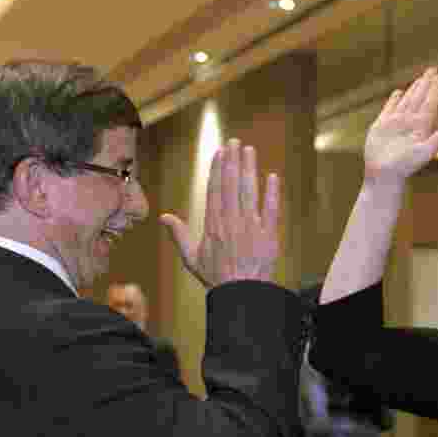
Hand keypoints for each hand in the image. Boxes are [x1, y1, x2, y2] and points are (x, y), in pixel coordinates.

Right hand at [160, 139, 279, 287]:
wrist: (242, 294)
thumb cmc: (217, 277)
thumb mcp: (192, 258)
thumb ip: (179, 235)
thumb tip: (164, 217)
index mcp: (213, 225)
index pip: (215, 190)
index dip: (217, 169)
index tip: (220, 153)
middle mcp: (232, 222)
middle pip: (231, 185)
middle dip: (233, 161)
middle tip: (235, 142)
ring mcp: (251, 227)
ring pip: (249, 192)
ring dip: (249, 169)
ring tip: (249, 151)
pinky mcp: (269, 235)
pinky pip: (271, 210)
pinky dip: (272, 193)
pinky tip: (272, 177)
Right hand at [364, 68, 437, 183]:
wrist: (383, 175)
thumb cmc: (405, 167)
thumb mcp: (425, 152)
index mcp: (421, 127)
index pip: (430, 103)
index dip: (435, 90)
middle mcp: (410, 123)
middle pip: (420, 99)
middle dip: (426, 84)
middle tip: (433, 70)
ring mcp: (396, 123)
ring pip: (407, 101)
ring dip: (414, 89)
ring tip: (420, 78)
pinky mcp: (381, 126)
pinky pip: (389, 109)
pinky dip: (394, 100)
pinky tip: (398, 93)